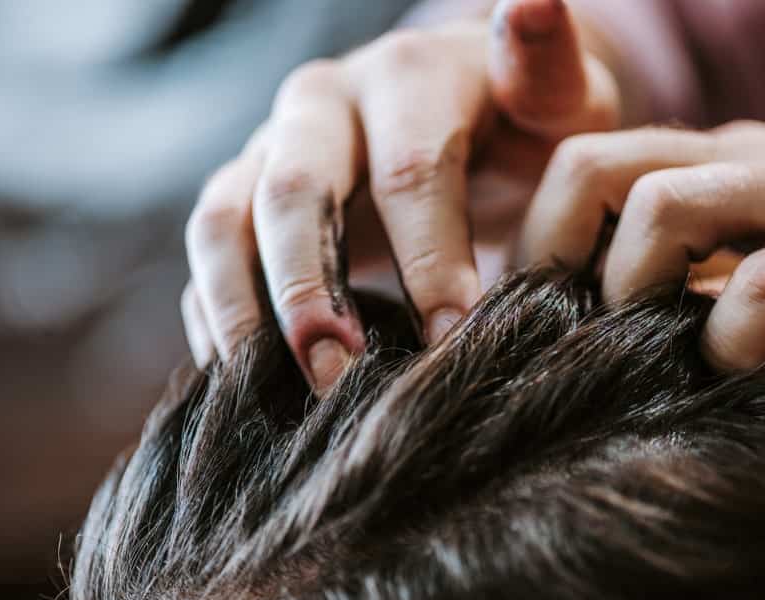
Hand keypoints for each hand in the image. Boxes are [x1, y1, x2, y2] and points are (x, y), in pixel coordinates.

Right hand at [182, 0, 618, 392]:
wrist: (468, 124)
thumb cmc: (526, 128)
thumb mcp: (558, 99)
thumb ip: (545, 69)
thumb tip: (533, 4)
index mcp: (406, 77)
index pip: (409, 167)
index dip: (430, 258)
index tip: (454, 343)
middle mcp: (322, 108)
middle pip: (294, 191)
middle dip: (312, 291)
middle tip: (341, 380)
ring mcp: (270, 153)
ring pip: (223, 223)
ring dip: (244, 314)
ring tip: (276, 395)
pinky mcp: (242, 203)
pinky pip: (207, 261)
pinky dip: (217, 321)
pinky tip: (248, 384)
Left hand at [520, 121, 764, 388]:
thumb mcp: (761, 257)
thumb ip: (691, 274)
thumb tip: (595, 330)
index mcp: (719, 160)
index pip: (584, 165)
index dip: (537, 243)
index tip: (530, 316)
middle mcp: (753, 163)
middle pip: (598, 167)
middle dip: (554, 256)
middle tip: (563, 336)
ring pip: (670, 206)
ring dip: (632, 290)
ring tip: (646, 351)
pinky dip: (735, 338)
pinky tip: (739, 371)